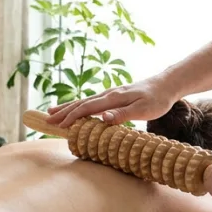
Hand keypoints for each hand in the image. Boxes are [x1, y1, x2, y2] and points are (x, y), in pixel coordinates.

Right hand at [46, 74, 179, 128]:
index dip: (71, 117)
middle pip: (80, 103)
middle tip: (45, 120)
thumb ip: (122, 114)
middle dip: (62, 112)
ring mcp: (109, 94)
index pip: (86, 108)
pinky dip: (78, 106)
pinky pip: (90, 102)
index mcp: (112, 98)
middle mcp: (108, 94)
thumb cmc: (157, 100)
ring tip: (52, 112)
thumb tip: (102, 118)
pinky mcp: (113, 96)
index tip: (58, 127)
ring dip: (67, 107)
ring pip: (83, 101)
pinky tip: (75, 109)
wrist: (166, 85)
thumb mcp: (143, 110)